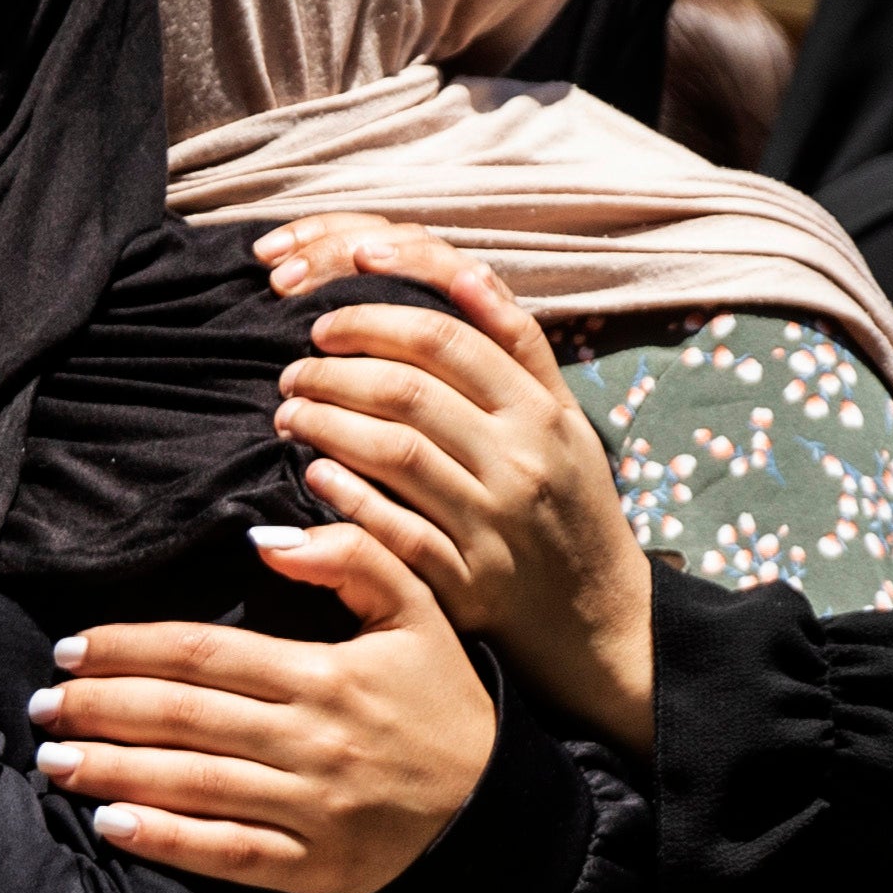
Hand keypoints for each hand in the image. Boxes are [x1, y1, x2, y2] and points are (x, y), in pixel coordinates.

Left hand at [25, 516, 496, 892]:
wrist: (498, 805)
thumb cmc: (446, 700)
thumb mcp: (419, 610)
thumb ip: (352, 557)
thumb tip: (263, 540)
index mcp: (326, 675)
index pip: (203, 654)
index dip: (128, 649)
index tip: (71, 650)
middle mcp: (313, 741)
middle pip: (183, 716)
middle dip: (100, 709)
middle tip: (39, 706)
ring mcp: (313, 810)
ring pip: (194, 784)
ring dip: (113, 771)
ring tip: (51, 761)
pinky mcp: (316, 869)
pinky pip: (229, 854)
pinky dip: (167, 840)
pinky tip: (111, 824)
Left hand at [245, 227, 652, 753]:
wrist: (601, 619)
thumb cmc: (570, 509)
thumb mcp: (566, 422)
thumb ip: (519, 349)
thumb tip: (468, 273)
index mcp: (542, 412)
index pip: (444, 337)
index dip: (373, 318)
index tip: (323, 321)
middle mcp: (521, 460)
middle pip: (408, 390)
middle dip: (334, 372)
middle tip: (293, 372)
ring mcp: (494, 521)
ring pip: (393, 452)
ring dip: (327, 425)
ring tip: (291, 415)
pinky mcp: (467, 579)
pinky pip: (393, 528)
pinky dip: (346, 496)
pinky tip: (315, 475)